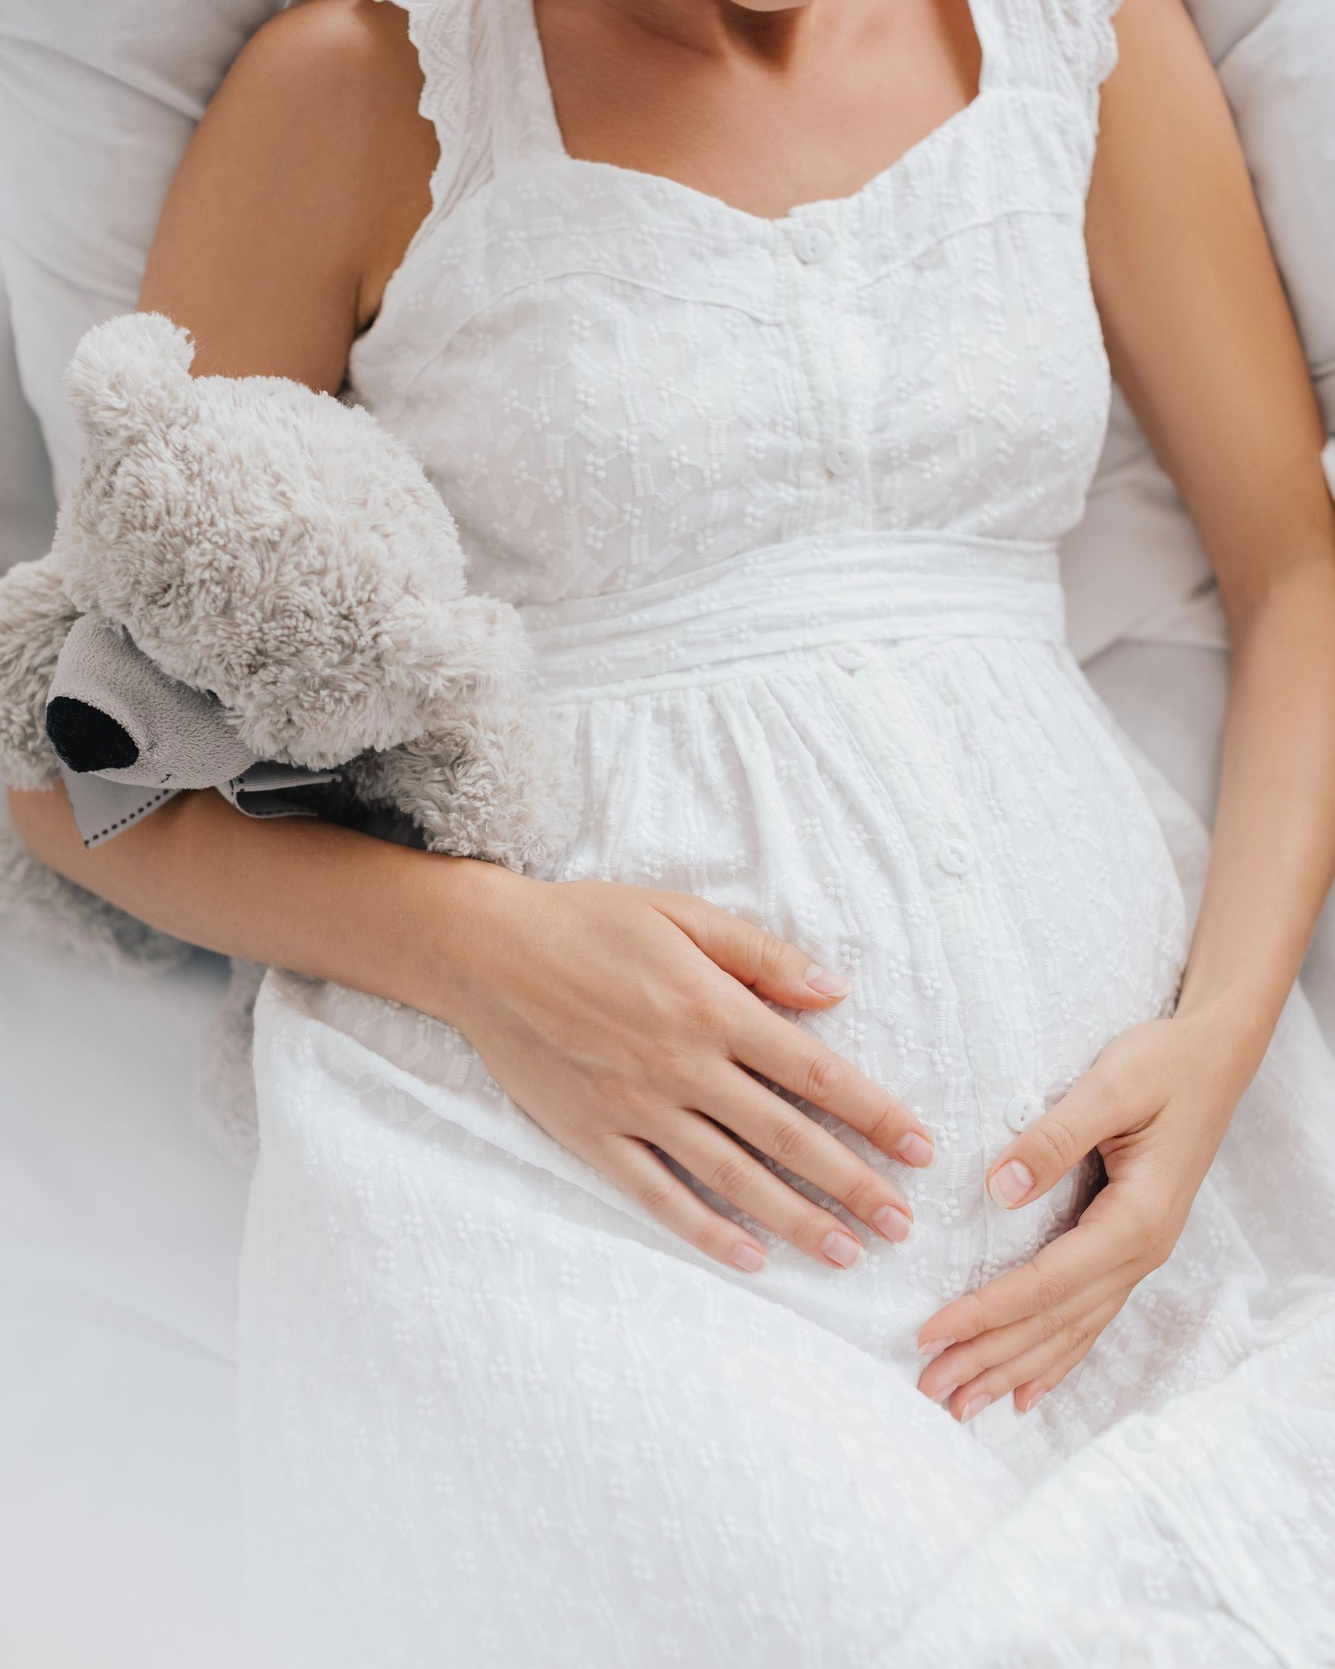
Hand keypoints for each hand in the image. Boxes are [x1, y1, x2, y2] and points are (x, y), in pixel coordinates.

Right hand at [441, 867, 935, 1273]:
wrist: (486, 951)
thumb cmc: (590, 922)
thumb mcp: (682, 915)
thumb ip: (762, 955)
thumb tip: (836, 991)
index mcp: (712, 1007)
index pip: (814, 1071)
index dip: (874, 1113)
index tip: (921, 1148)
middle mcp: (683, 1065)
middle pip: (785, 1135)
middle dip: (852, 1182)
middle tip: (903, 1224)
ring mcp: (637, 1107)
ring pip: (731, 1175)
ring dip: (795, 1219)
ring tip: (847, 1253)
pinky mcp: (594, 1135)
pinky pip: (657, 1194)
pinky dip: (704, 1229)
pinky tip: (748, 1258)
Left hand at [914, 1015, 1246, 1419]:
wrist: (1215, 1058)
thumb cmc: (1164, 1065)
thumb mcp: (1111, 1086)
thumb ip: (1055, 1137)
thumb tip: (999, 1189)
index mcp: (1136, 1219)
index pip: (1047, 1283)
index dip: (987, 1313)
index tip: (932, 1333)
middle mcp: (1141, 1251)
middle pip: (1055, 1321)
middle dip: (990, 1359)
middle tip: (931, 1391)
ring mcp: (1140, 1254)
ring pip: (1071, 1330)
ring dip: (1016, 1369)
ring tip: (965, 1406)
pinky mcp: (1131, 1245)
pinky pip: (1090, 1316)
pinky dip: (1056, 1357)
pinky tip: (1029, 1389)